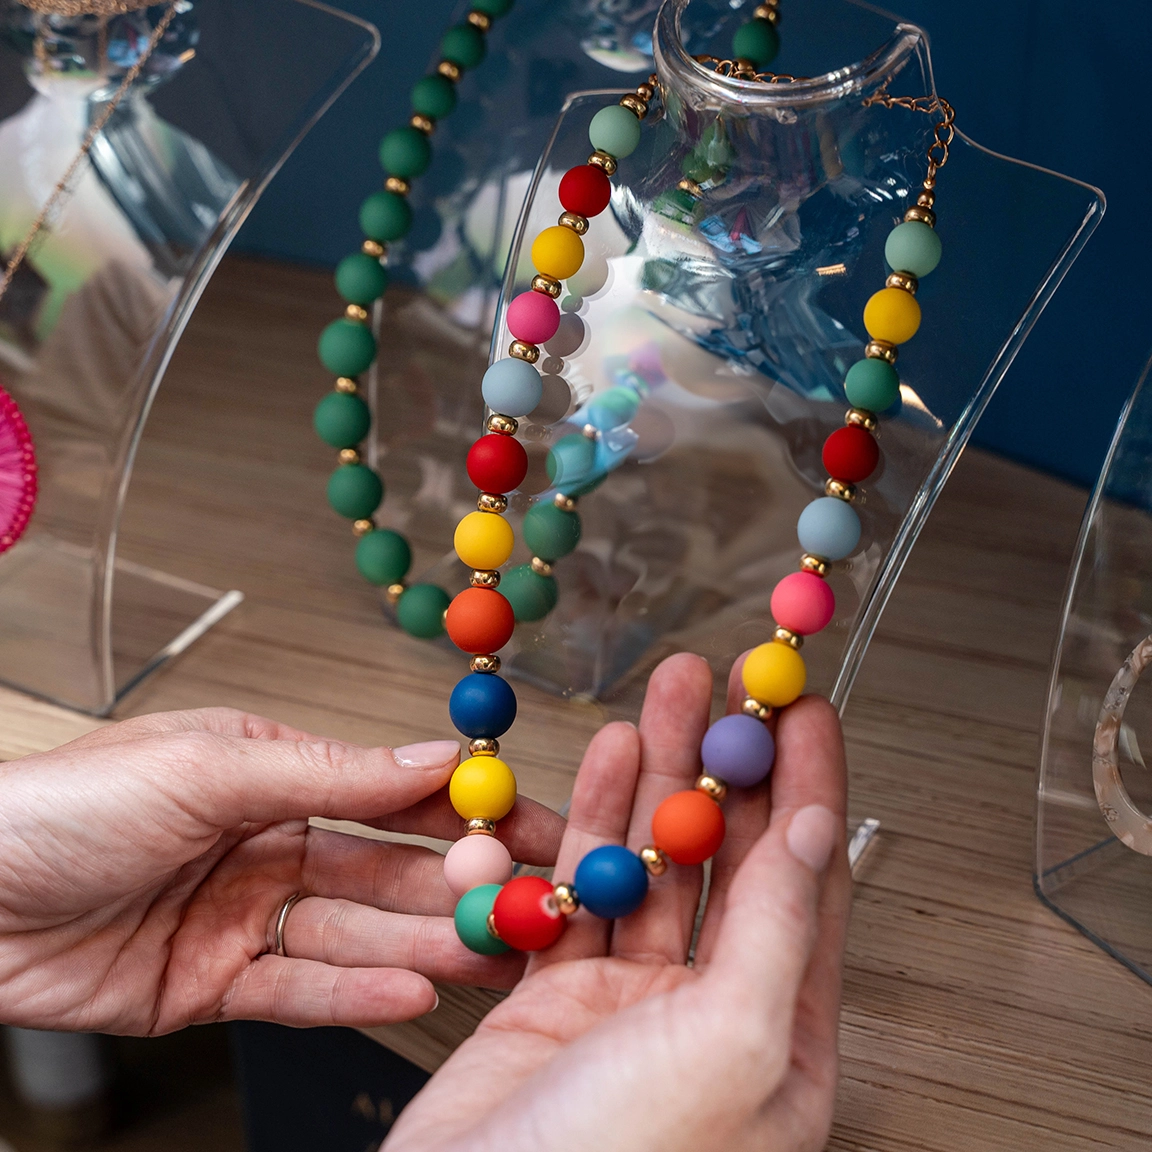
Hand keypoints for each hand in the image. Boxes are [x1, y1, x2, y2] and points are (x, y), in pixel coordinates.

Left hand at [0, 708, 562, 1034]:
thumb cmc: (65, 806)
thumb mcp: (211, 767)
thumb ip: (331, 771)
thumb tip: (434, 755)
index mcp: (271, 774)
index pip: (390, 792)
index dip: (464, 810)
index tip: (528, 826)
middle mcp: (267, 844)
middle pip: (384, 871)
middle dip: (457, 888)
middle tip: (524, 904)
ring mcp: (243, 917)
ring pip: (355, 935)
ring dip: (425, 945)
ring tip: (490, 955)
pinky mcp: (213, 985)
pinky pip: (301, 991)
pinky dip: (356, 996)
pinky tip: (414, 991)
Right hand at [385, 653, 850, 1151]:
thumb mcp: (729, 1047)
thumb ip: (775, 934)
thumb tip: (814, 836)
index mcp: (780, 1040)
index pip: (808, 883)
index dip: (808, 787)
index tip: (804, 715)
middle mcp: (708, 1015)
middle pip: (726, 856)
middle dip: (726, 762)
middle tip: (728, 687)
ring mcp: (627, 1003)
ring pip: (649, 859)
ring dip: (658, 773)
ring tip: (665, 696)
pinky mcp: (554, 996)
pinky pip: (579, 885)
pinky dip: (589, 821)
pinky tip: (604, 764)